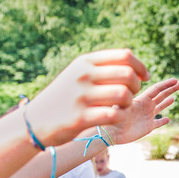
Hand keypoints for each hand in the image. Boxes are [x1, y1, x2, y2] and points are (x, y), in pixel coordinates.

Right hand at [28, 50, 150, 145]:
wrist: (34, 121)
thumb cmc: (64, 97)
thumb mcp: (78, 74)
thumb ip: (102, 67)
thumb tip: (132, 61)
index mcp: (85, 62)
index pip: (124, 56)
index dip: (140, 67)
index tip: (144, 77)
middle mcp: (83, 76)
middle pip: (128, 75)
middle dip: (137, 86)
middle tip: (131, 94)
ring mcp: (81, 96)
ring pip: (124, 95)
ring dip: (129, 103)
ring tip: (122, 107)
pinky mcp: (80, 118)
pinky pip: (115, 115)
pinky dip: (121, 117)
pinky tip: (115, 118)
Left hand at [100, 77, 178, 145]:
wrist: (111, 133)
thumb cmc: (114, 118)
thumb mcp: (120, 106)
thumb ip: (125, 98)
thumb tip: (127, 89)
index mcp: (141, 100)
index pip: (156, 89)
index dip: (166, 84)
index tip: (175, 80)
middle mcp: (145, 107)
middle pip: (160, 95)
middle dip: (170, 89)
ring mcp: (147, 117)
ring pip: (159, 107)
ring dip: (166, 102)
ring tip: (173, 98)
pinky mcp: (147, 127)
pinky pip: (158, 123)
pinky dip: (163, 121)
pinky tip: (167, 119)